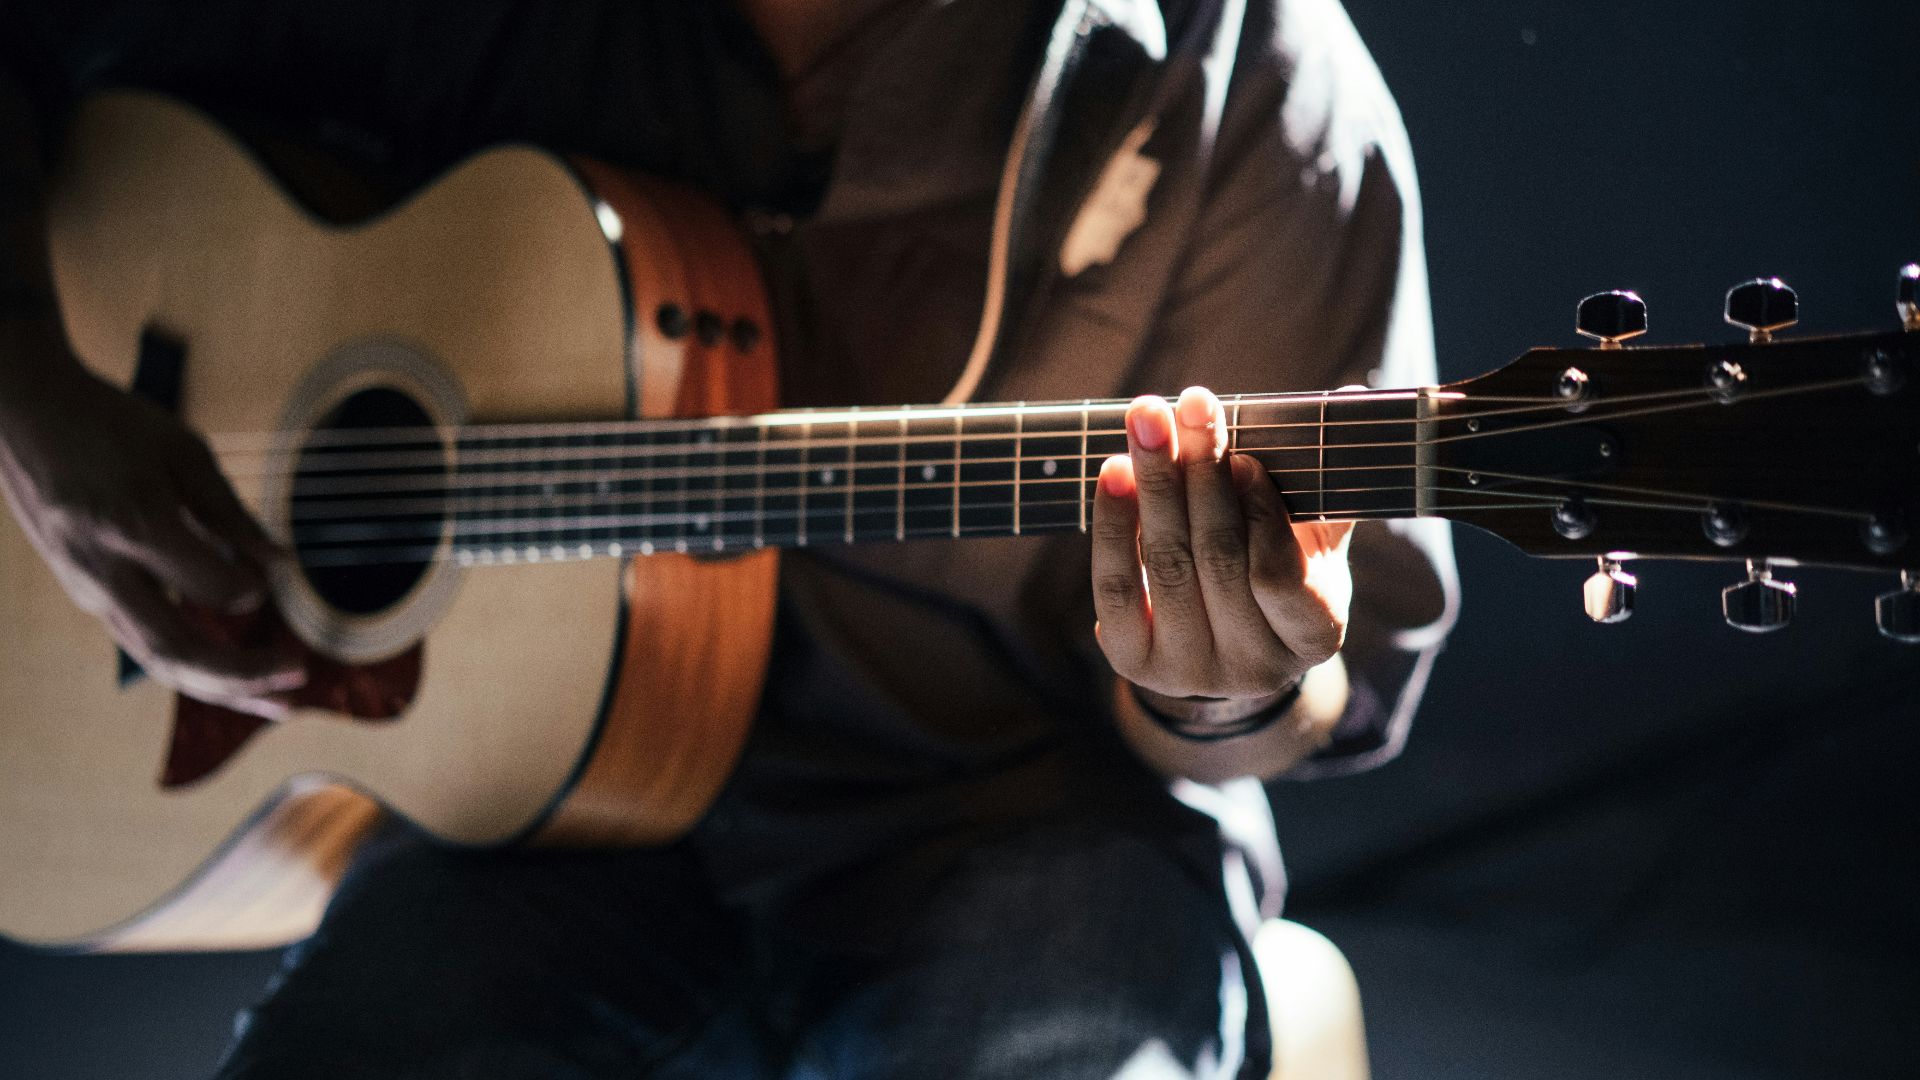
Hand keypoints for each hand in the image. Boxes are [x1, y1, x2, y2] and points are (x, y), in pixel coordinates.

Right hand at [0, 349, 304, 716]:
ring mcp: (90, 589)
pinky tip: (238, 679)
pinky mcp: (88, 595)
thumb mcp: (182, 452)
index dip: (252, 589)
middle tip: (301, 677)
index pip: (209, 586)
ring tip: (281, 703)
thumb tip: (282, 567)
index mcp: (134, 525)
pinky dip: (196, 667)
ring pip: (159, 659)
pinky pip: (145, 644)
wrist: (24, 416)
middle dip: (243, 676)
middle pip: (177, 649)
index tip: (280, 579)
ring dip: (223, 688)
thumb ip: (231, 514)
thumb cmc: (111, 424)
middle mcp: (106, 570)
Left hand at [1091, 386, 1352, 716]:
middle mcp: (1253, 666)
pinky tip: (1114, 471)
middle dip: (1201, 473)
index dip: (1260, 517)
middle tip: (1192, 404)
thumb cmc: (1277, 572)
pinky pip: (1117, 587)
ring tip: (1147, 419)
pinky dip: (1113, 524)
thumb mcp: (1312, 539)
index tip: (1245, 458)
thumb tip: (1352, 396)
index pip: (1281, 577)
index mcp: (1314, 635)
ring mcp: (1190, 670)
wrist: (1221, 643)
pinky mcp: (1135, 662)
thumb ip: (1325, 481)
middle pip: (1218, 559)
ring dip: (1154, 483)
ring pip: (1167, 566)